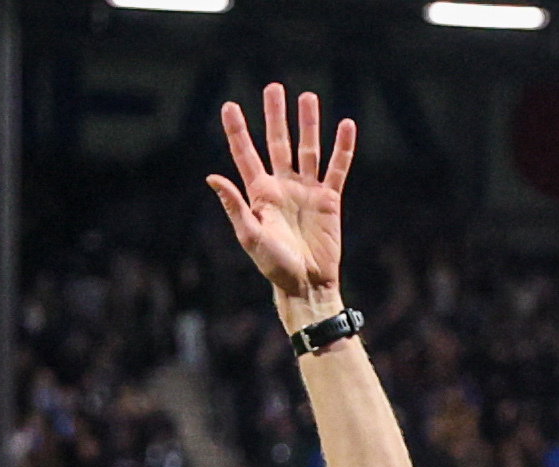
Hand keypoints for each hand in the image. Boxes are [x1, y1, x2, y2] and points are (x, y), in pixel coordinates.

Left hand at [208, 84, 353, 314]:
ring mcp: (307, 191)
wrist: (307, 285)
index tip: (229, 105)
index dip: (237, 130)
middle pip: (278, 142)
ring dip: (308, 124)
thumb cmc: (274, 266)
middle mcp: (282, 186)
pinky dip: (342, 147)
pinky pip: (337, 168)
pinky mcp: (330, 200)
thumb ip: (234, 206)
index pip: (246, 154)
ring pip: (308, 149)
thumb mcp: (250, 236)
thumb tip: (212, 177)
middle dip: (275, 116)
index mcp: (259, 193)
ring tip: (308, 97)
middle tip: (273, 88)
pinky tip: (345, 125)